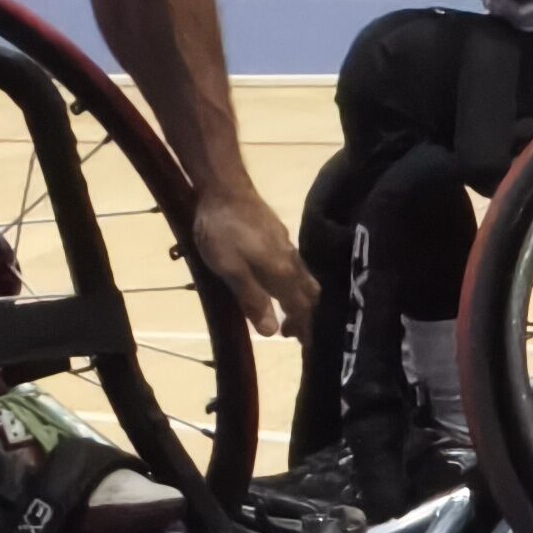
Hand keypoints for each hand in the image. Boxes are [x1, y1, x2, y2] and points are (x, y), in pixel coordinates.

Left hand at [189, 182, 318, 337]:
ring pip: (304, 278)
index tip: (303, 344)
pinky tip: (279, 280)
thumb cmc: (222, 231)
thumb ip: (252, 300)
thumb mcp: (230, 270)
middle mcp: (292, 261)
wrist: (223, 188)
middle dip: (305, 315)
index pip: (301, 307)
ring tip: (287, 310)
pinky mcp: (278, 234)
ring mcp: (287, 245)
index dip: (303, 327)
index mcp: (283, 273)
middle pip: (309, 294)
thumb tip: (272, 333)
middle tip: (292, 331)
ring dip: (300, 298)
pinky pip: (296, 265)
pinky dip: (294, 282)